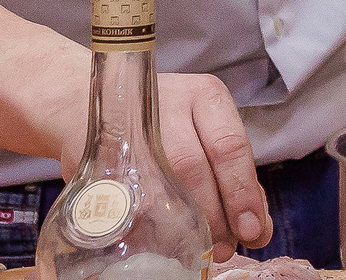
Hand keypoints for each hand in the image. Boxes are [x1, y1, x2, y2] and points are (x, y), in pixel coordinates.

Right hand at [54, 69, 271, 257]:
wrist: (85, 105)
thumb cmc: (163, 128)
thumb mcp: (205, 137)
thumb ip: (233, 179)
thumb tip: (260, 229)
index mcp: (206, 97)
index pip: (231, 146)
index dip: (243, 193)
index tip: (253, 231)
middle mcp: (171, 103)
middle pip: (196, 165)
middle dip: (214, 214)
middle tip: (223, 248)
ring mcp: (131, 126)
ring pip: (161, 180)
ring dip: (183, 222)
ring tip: (198, 248)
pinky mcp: (100, 151)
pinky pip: (128, 193)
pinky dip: (148, 222)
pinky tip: (162, 240)